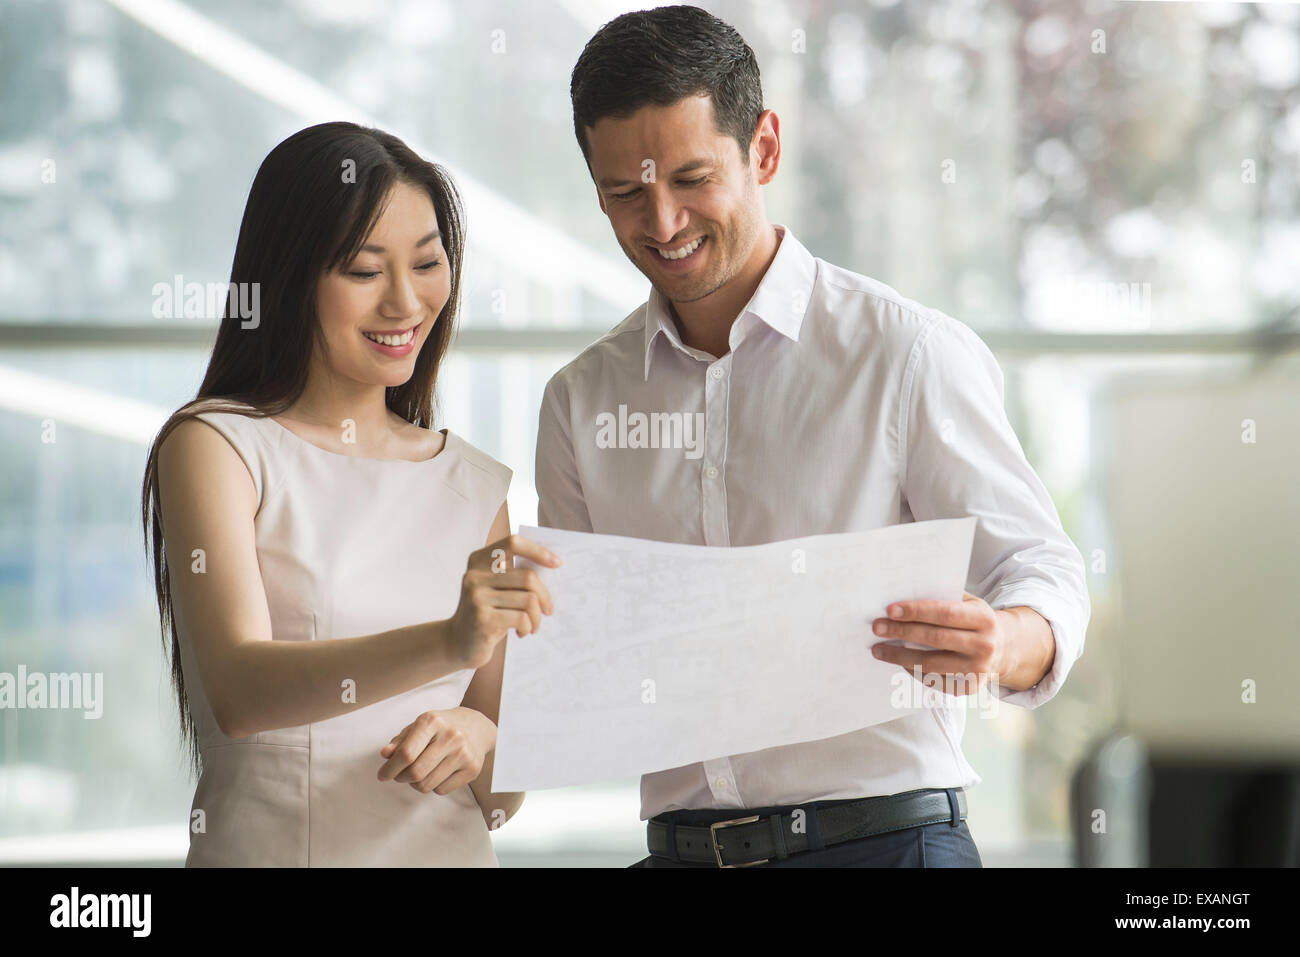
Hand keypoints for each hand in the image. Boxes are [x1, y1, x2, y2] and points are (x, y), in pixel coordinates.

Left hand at [377, 707, 495, 793]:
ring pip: (427, 785)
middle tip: (399, 775)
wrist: (477, 727)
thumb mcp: (419, 726)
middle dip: (401, 778)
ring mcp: (464, 754)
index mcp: (433, 721)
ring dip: (415, 784)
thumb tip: (385, 755)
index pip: (406, 753)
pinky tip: (436, 773)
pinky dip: (433, 786)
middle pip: (416, 772)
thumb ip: (400, 741)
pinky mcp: (472, 769)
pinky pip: (441, 790)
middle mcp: (451, 736)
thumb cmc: (442, 727)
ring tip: (419, 773)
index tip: (383, 775)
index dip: (390, 768)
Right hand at [447, 534, 559, 668]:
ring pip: (528, 599)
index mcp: (478, 561)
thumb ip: (514, 576)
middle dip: (545, 596)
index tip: (557, 563)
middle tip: (548, 609)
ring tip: (533, 625)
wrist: (458, 643)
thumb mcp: (496, 589)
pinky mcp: (482, 619)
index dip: (538, 550)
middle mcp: (474, 576)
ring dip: (537, 617)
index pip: (513, 543)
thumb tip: (552, 567)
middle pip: (527, 576)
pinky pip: (522, 618)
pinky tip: (522, 632)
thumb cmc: (487, 613)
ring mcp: (476, 597)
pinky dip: (528, 627)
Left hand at [869, 591, 1007, 695]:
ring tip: (879, 649)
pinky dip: (914, 671)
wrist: (1005, 648)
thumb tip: (904, 596)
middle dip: (902, 632)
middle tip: (877, 628)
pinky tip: (900, 662)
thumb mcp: (969, 603)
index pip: (945, 613)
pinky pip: (934, 680)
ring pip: (931, 664)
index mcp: (983, 619)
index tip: (890, 610)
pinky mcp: (969, 687)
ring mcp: (978, 669)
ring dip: (900, 656)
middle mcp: (984, 645)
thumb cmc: (976, 621)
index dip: (916, 611)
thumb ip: (944, 599)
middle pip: (935, 638)